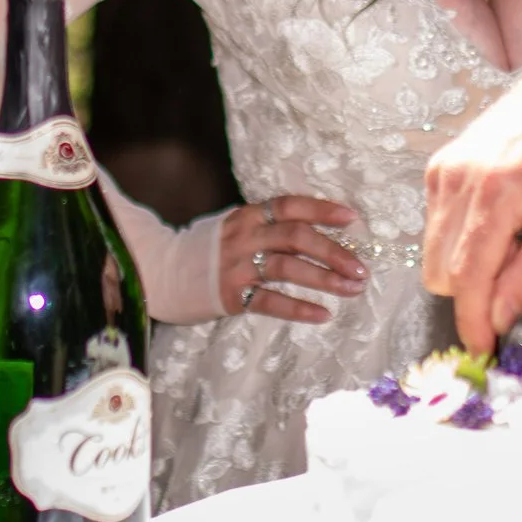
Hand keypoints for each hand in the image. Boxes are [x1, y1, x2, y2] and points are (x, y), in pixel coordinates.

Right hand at [217, 194, 366, 321]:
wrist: (159, 273)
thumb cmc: (208, 251)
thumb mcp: (236, 229)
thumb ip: (269, 227)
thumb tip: (319, 233)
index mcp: (248, 216)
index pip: (290, 205)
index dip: (322, 210)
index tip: (352, 219)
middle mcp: (244, 237)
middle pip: (296, 238)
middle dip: (334, 252)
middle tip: (362, 269)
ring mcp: (236, 266)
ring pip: (288, 268)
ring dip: (325, 279)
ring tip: (352, 290)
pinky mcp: (229, 295)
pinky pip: (270, 302)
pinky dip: (299, 309)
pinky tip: (323, 315)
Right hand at [423, 32, 521, 351]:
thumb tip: (496, 319)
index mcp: (497, 193)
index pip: (469, 278)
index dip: (472, 322)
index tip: (481, 351)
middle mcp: (459, 179)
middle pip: (441, 273)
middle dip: (473, 294)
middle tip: (512, 287)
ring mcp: (443, 171)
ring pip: (433, 253)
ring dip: (466, 267)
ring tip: (511, 245)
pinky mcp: (438, 168)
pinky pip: (435, 227)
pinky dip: (461, 240)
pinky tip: (496, 223)